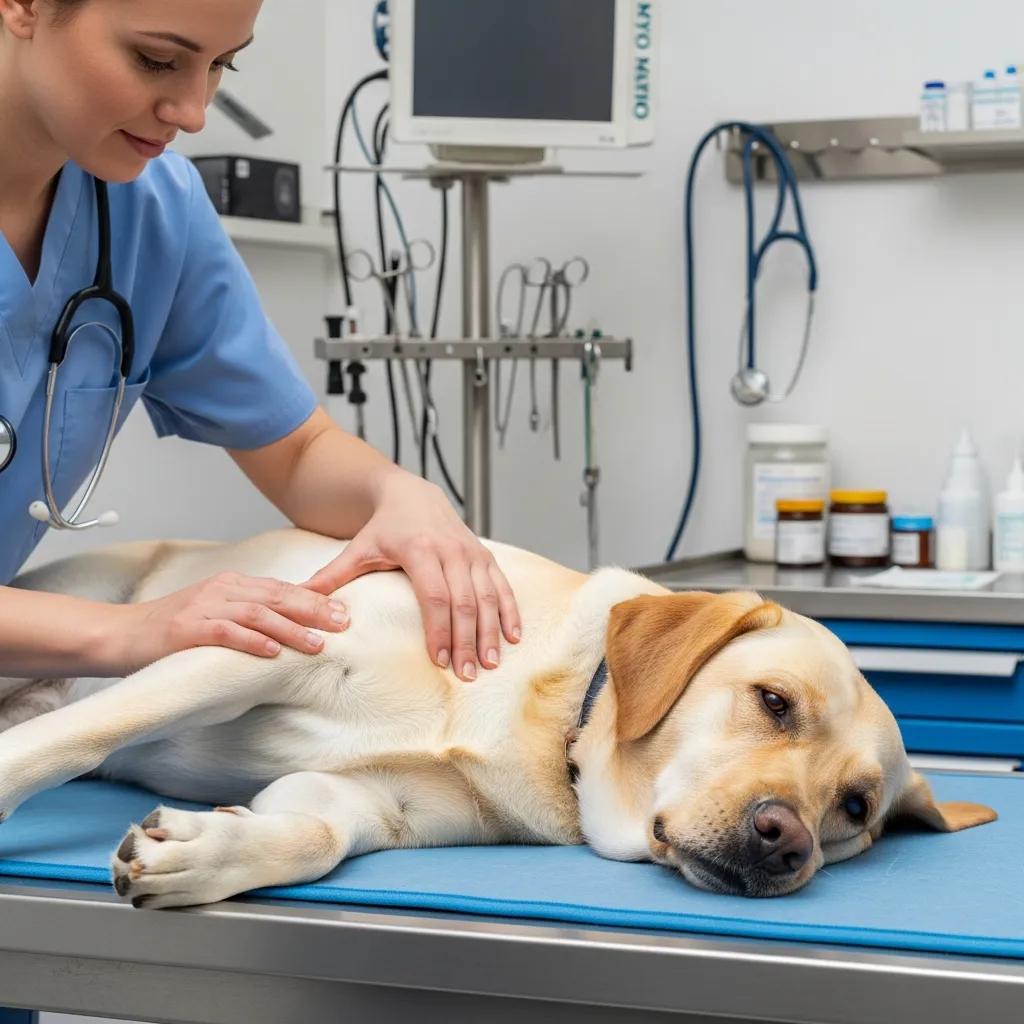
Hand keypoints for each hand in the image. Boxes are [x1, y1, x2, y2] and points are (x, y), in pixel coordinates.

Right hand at [108, 572, 350, 674]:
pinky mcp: (186, 629)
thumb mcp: (214, 614)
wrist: (119, 635)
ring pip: (257, 614)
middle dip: (313, 609)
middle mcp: (221, 590)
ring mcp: (203, 607)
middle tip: (343, 622)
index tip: (343, 609)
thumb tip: (288, 628)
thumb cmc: (170, 631)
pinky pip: (225, 632)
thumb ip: (246, 616)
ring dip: (290, 629)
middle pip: (276, 596)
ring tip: (317, 644)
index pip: (280, 588)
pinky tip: (272, 652)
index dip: (314, 598)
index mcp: (231, 584)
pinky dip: (251, 641)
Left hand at [302, 473, 521, 680]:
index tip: (438, 661)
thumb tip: (299, 599)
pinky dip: (510, 611)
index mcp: (419, 550)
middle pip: (464, 602)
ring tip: (490, 663)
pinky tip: (514, 637)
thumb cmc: (383, 527)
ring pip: (487, 597)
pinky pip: (503, 586)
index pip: (434, 596)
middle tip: (467, 675)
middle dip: (467, 641)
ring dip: (491, 632)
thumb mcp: (357, 548)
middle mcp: (451, 551)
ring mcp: (472, 553)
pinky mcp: (485, 556)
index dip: (438, 630)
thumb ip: (331, 577)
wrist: (412, 493)